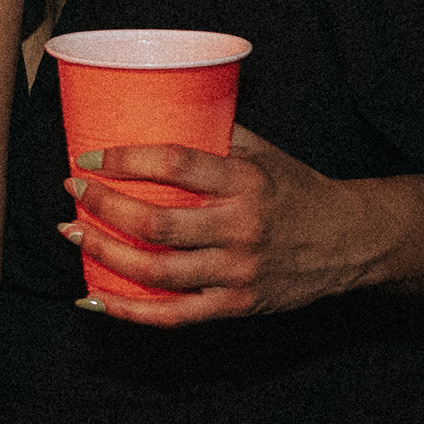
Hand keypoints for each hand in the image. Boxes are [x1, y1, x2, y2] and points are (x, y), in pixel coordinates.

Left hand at [60, 124, 377, 325]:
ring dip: (104, 254)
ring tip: (72, 234)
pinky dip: (129, 310)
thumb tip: (159, 108)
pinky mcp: (237, 305)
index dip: (125, 160)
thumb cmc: (297, 190)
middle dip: (102, 207)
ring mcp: (238, 272)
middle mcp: (241, 228)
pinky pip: (173, 315)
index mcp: (246, 182)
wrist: (351, 241)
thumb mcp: (264, 154)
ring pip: (156, 271)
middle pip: (156, 224)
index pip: (175, 165)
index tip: (89, 158)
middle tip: (72, 192)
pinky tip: (94, 297)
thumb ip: (216, 135)